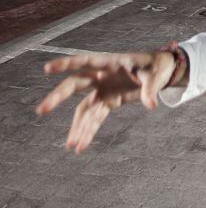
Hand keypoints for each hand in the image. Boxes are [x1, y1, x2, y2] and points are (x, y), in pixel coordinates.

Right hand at [35, 50, 174, 153]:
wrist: (162, 71)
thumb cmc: (157, 66)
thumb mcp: (155, 75)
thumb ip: (150, 89)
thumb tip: (151, 104)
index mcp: (111, 63)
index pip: (85, 62)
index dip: (66, 64)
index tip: (47, 69)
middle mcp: (102, 76)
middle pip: (75, 86)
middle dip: (58, 97)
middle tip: (41, 110)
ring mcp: (103, 89)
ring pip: (83, 108)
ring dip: (76, 126)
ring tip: (70, 144)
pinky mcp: (109, 100)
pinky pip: (95, 117)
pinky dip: (89, 131)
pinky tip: (81, 145)